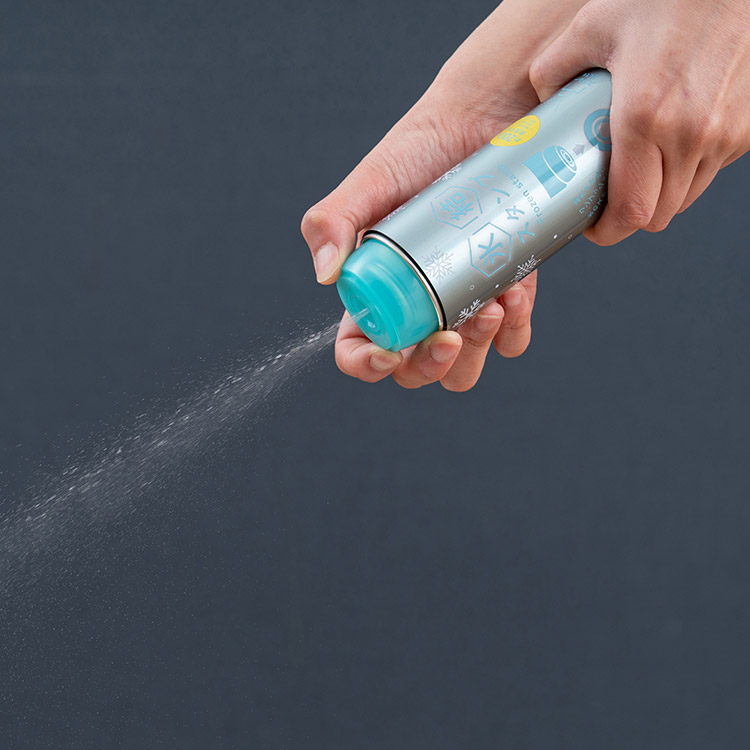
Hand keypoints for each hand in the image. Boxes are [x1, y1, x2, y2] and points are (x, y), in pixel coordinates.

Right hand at [301, 0, 586, 389]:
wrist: (488, 119)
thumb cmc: (423, 147)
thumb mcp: (371, 180)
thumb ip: (332, 218)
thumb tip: (325, 275)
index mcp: (374, 289)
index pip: (357, 348)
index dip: (365, 365)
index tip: (388, 354)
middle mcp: (416, 306)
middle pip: (414, 370)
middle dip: (431, 365)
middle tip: (452, 335)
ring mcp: (461, 303)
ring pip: (464, 367)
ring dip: (476, 351)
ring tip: (493, 304)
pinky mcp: (505, 293)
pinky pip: (510, 340)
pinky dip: (514, 329)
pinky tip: (516, 291)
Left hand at [530, 0, 749, 245]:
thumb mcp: (591, 27)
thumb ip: (553, 71)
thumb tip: (543, 107)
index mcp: (644, 118)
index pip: (630, 212)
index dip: (607, 231)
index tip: (591, 225)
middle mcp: (691, 134)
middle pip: (658, 216)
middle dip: (628, 218)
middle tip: (607, 200)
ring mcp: (726, 133)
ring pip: (686, 198)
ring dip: (659, 196)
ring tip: (638, 170)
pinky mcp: (749, 127)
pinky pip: (712, 169)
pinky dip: (688, 169)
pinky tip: (670, 142)